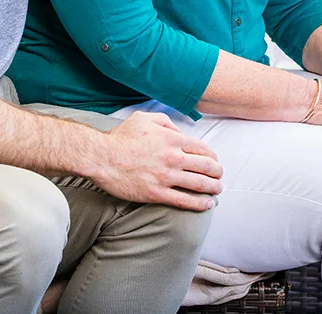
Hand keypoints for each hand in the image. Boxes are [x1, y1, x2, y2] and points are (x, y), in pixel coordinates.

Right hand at [93, 111, 222, 210]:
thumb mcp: (143, 118)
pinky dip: (200, 204)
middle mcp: (173, 158)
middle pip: (206, 166)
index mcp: (172, 139)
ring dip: (213, 188)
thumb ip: (165, 121)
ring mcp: (166, 177)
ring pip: (199, 184)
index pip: (202, 148)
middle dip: (217, 172)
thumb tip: (178, 131)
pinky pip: (184, 201)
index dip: (212, 155)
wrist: (102, 157)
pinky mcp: (157, 194)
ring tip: (217, 190)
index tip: (214, 160)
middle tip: (219, 175)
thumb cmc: (120, 137)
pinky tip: (207, 204)